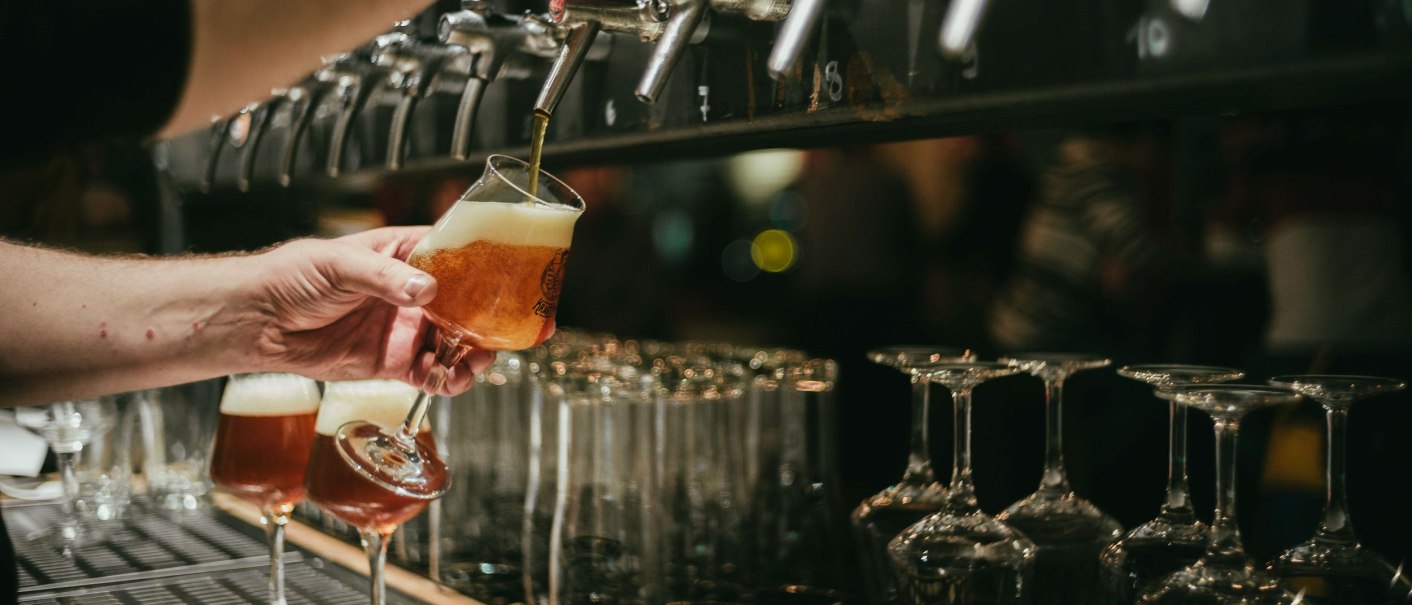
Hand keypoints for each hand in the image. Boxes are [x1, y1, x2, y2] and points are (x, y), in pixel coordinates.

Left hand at [249, 226, 507, 394]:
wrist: (259, 323)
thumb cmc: (292, 277)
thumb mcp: (338, 264)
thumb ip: (382, 276)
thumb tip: (424, 290)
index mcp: (402, 255)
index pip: (454, 255)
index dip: (482, 267)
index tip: (505, 281)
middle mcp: (411, 292)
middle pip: (465, 305)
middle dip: (484, 321)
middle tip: (493, 335)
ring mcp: (405, 328)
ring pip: (453, 343)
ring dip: (470, 354)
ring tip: (474, 362)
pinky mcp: (392, 361)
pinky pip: (429, 373)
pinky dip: (445, 379)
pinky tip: (449, 380)